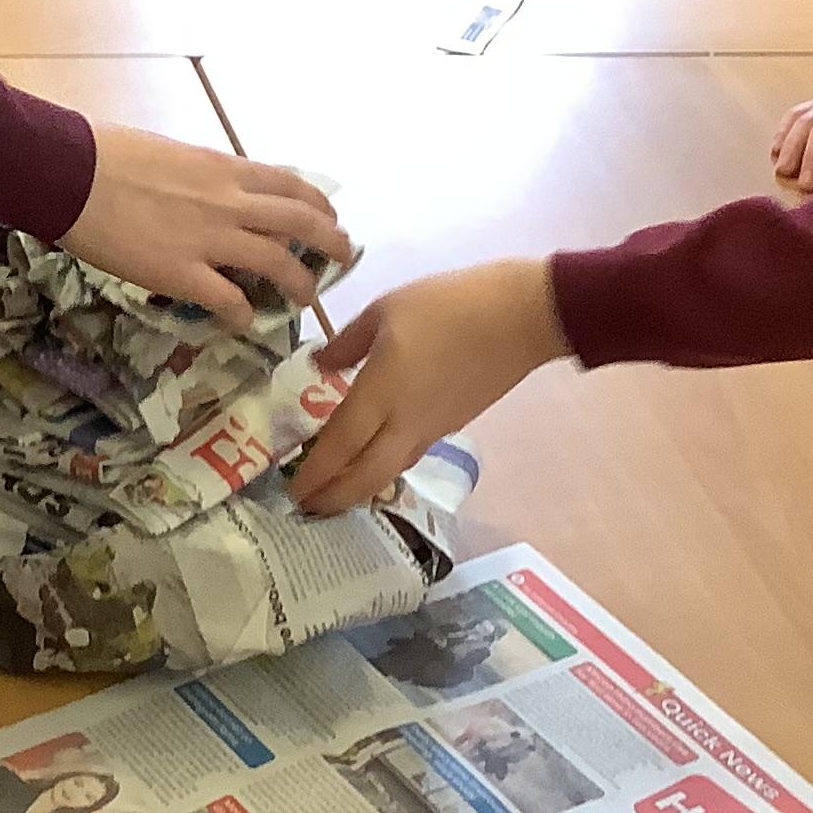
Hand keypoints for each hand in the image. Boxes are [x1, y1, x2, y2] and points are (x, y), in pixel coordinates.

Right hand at [63, 124, 353, 316]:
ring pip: (278, 264)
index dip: (318, 205)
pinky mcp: (182, 274)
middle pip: (302, 223)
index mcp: (226, 169)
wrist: (71, 174)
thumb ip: (205, 177)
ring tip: (306, 298)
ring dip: (300, 284)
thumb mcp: (175, 154)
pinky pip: (230, 300)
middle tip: (341, 258)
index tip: (329, 217)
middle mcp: (230, 202)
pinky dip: (245, 314)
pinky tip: (246, 321)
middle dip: (331, 243)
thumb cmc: (111, 153)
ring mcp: (210, 240)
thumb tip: (216, 191)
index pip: (291, 185)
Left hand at [291, 259, 566, 515]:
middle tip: (308, 507)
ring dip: (359, 488)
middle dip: (334, 498)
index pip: (340, 445)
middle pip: (365, 477)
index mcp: (381, 392)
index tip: (292, 490)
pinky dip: (384, 467)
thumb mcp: (386, 309)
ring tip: (336, 491)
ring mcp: (432, 428)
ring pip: (389, 471)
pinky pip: (409, 455)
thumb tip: (320, 364)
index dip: (315, 472)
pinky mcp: (453, 424)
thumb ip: (347, 343)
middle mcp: (404, 422)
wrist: (520, 318)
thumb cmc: (449, 305)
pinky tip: (375, 458)